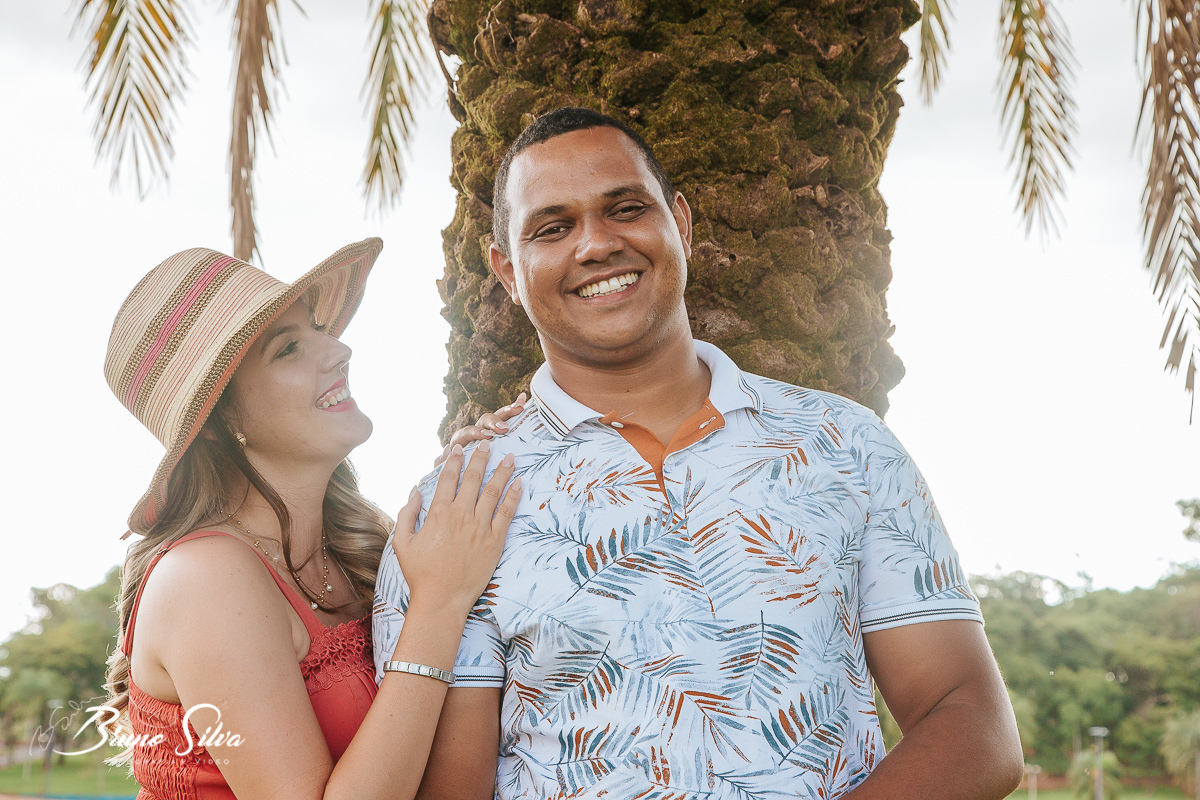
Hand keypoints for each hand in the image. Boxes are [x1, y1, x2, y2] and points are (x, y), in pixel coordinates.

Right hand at [393, 440, 519, 613]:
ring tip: (510, 456)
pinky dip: (514, 496)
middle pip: (473, 479)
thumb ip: (407, 513)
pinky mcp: (495, 541)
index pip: (448, 479)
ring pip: (493, 492)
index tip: (459, 448)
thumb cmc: (420, 573)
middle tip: (488, 443)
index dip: (454, 461)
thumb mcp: (402, 542)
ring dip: (502, 471)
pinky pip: (507, 513)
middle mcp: (461, 516)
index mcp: (439, 514)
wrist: (442, 600)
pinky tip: (519, 483)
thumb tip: (414, 490)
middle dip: (481, 458)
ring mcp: (480, 528)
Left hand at [434, 393, 526, 466]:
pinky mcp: (500, 432)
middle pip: (483, 421)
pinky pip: (507, 419)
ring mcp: (489, 430)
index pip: (467, 432)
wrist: (463, 473)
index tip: (486, 436)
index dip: (476, 432)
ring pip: (497, 416)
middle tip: (504, 428)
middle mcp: (476, 431)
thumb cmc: (455, 471)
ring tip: (519, 408)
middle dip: (494, 422)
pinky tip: (523, 399)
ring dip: (507, 411)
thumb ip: (443, 462)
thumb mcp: (447, 469)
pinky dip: (514, 408)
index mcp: (462, 439)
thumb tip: (447, 451)